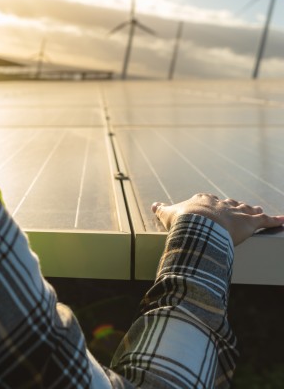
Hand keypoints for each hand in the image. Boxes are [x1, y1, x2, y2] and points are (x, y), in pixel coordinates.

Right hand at [152, 193, 283, 245]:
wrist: (197, 225)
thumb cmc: (182, 220)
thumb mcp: (167, 214)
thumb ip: (162, 209)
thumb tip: (154, 205)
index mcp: (203, 201)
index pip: (208, 199)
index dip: (210, 203)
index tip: (210, 204)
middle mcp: (221, 203)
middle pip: (229, 204)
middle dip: (233, 206)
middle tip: (237, 208)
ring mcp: (236, 212)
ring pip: (246, 210)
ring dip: (252, 211)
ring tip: (257, 210)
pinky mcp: (249, 222)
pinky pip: (265, 221)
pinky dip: (275, 221)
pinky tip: (283, 220)